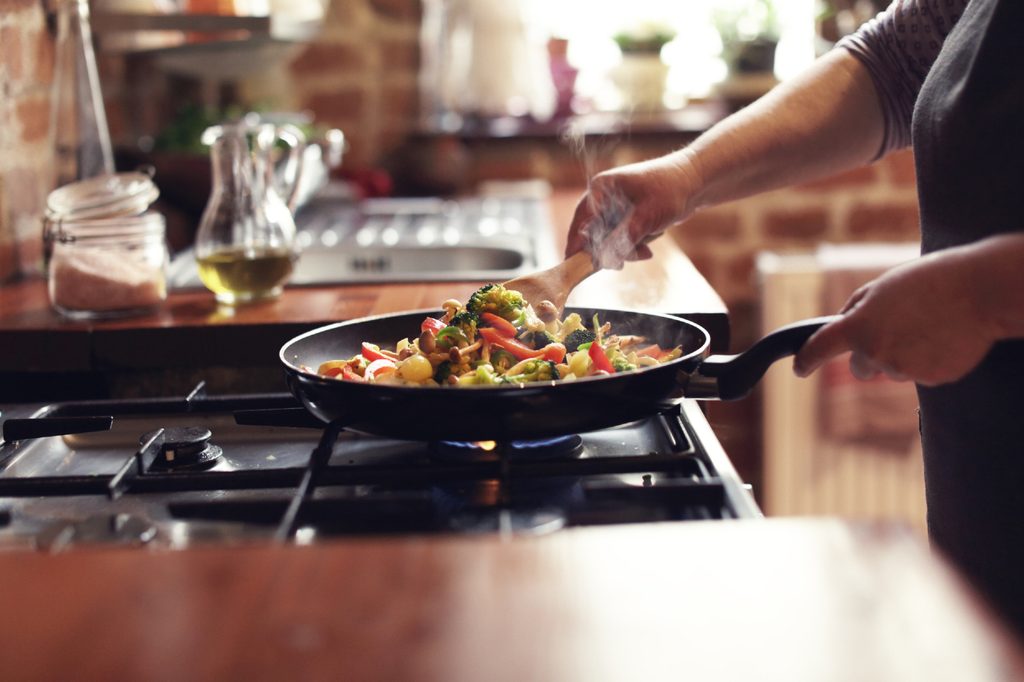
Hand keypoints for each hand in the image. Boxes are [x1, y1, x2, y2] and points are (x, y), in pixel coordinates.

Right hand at [564, 154, 699, 269]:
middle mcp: (602, 197)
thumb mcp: (645, 218)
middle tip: (621, 265)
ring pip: (608, 240)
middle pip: (592, 234)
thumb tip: (603, 261)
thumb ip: (622, 240)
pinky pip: (620, 239)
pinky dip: (632, 246)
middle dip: (610, 251)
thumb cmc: (670, 191)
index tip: (574, 267)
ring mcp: (613, 207)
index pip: (580, 223)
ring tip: (646, 251)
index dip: (577, 246)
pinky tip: (647, 247)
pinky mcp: (625, 216)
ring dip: (625, 250)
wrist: (695, 183)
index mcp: (600, 189)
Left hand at [793, 246, 1001, 385]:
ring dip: (902, 354)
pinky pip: (919, 373)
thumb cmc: (929, 281)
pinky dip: (926, 360)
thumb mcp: (881, 286)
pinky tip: (942, 337)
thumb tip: (841, 326)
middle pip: (861, 368)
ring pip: (892, 370)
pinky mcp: (931, 379)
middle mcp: (877, 353)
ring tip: (927, 325)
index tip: (799, 369)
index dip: (806, 360)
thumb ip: (856, 309)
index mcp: (859, 326)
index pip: (820, 348)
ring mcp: (905, 369)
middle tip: (897, 329)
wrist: (980, 291)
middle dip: (870, 354)